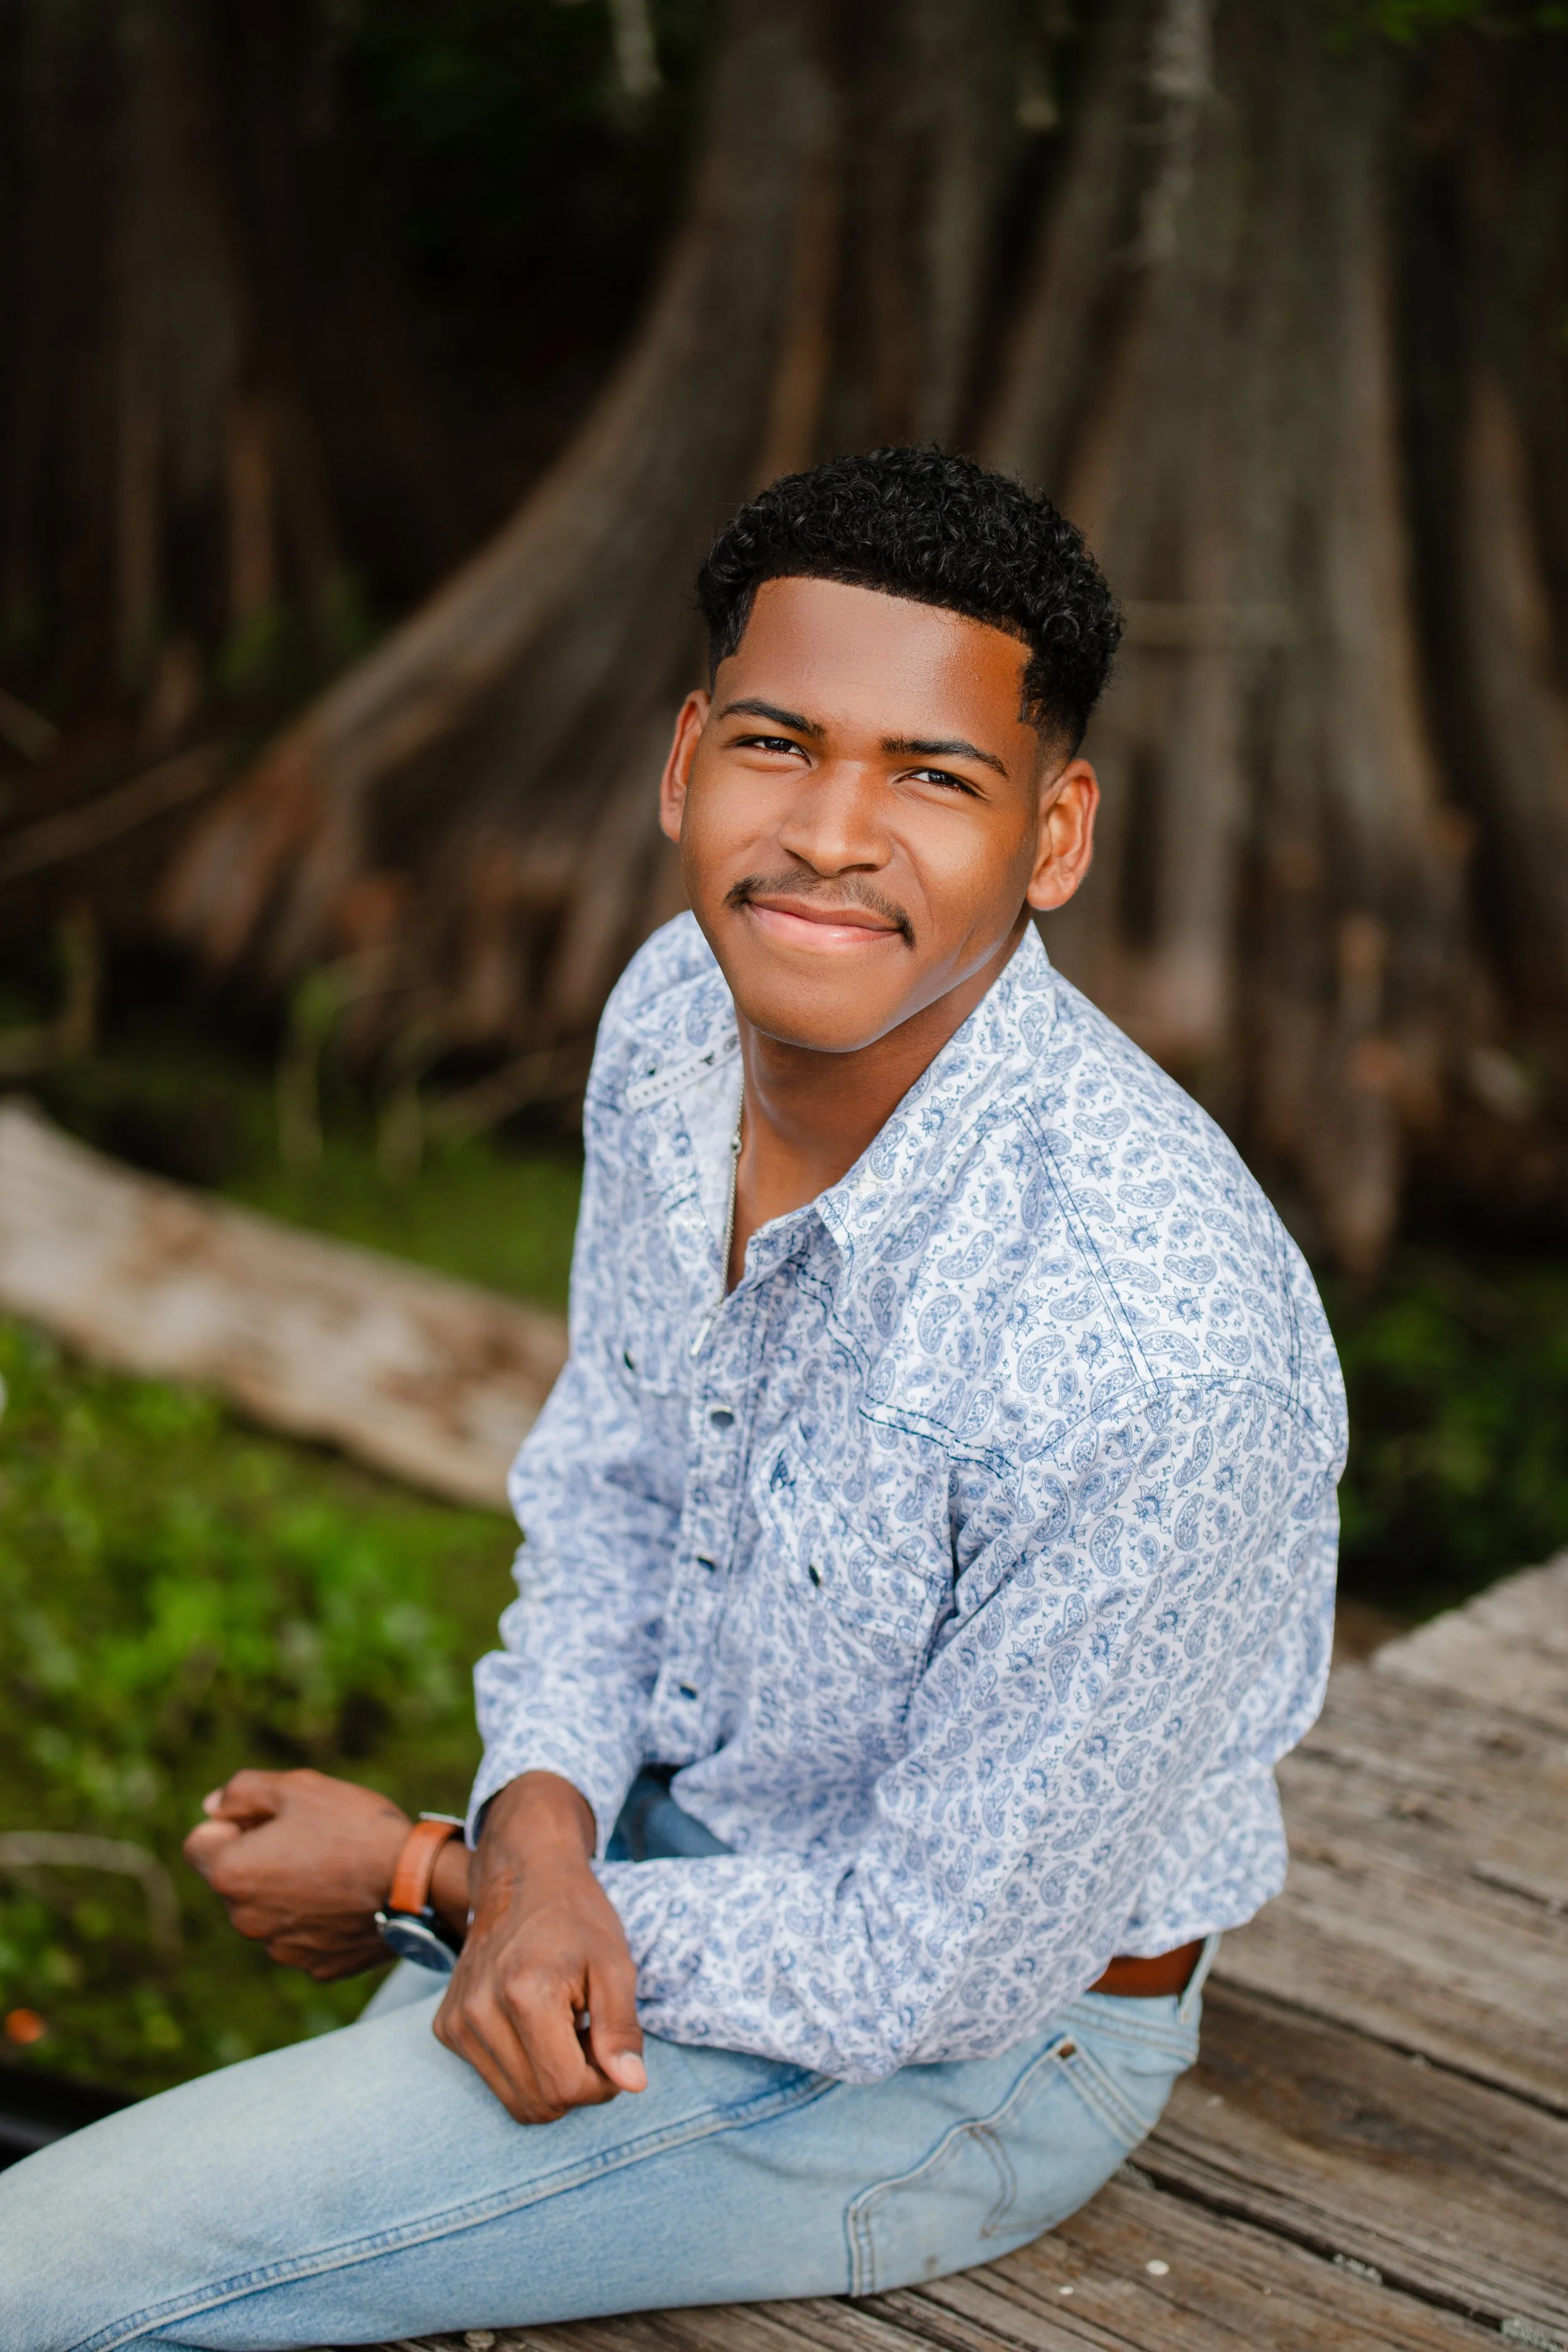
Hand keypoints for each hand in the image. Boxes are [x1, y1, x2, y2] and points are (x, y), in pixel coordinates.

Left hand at [184, 1768, 447, 1980]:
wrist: (414, 1882)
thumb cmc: (353, 1827)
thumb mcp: (297, 1787)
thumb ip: (242, 1791)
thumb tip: (212, 1808)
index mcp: (231, 1873)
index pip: (198, 1843)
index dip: (231, 1823)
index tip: (269, 1818)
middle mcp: (244, 1920)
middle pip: (236, 1879)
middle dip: (260, 1858)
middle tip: (311, 1839)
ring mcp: (279, 1949)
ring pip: (268, 1910)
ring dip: (287, 1891)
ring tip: (335, 1868)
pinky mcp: (313, 1966)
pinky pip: (302, 1936)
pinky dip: (317, 1919)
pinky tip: (348, 1898)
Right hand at [434, 1772, 645, 2124]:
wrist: (522, 1878)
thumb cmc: (577, 1918)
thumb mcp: (615, 1964)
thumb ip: (621, 2029)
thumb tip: (632, 2086)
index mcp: (523, 1994)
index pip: (566, 2088)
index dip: (602, 2084)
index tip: (612, 2049)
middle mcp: (478, 2012)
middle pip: (538, 2104)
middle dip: (577, 2084)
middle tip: (591, 2035)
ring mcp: (456, 2021)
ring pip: (515, 2102)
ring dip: (549, 2080)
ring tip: (565, 2028)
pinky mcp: (446, 2027)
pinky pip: (493, 2079)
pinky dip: (524, 2069)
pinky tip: (537, 2026)